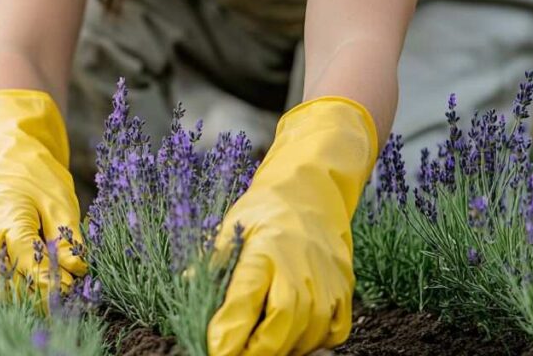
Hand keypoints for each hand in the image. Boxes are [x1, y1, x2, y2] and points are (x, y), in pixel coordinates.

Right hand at [0, 89, 88, 300]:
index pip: (26, 265)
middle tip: (66, 294)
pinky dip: (15, 287)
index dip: (50, 283)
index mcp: (6, 221)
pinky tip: (38, 284)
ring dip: (25, 294)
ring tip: (55, 289)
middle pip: (7, 284)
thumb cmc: (37, 176)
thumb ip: (67, 240)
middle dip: (37, 294)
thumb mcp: (60, 202)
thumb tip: (77, 271)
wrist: (9, 158)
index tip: (71, 289)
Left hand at [207, 97, 377, 355]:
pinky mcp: (346, 291)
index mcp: (264, 251)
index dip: (230, 331)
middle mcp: (299, 268)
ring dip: (282, 348)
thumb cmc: (265, 211)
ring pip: (307, 336)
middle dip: (255, 351)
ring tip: (258, 344)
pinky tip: (292, 334)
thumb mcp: (231, 228)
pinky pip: (333, 333)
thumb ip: (212, 263)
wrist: (312, 192)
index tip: (215, 349)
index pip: (245, 300)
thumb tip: (186, 287)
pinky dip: (313, 342)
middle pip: (280, 327)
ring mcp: (327, 282)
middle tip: (233, 355)